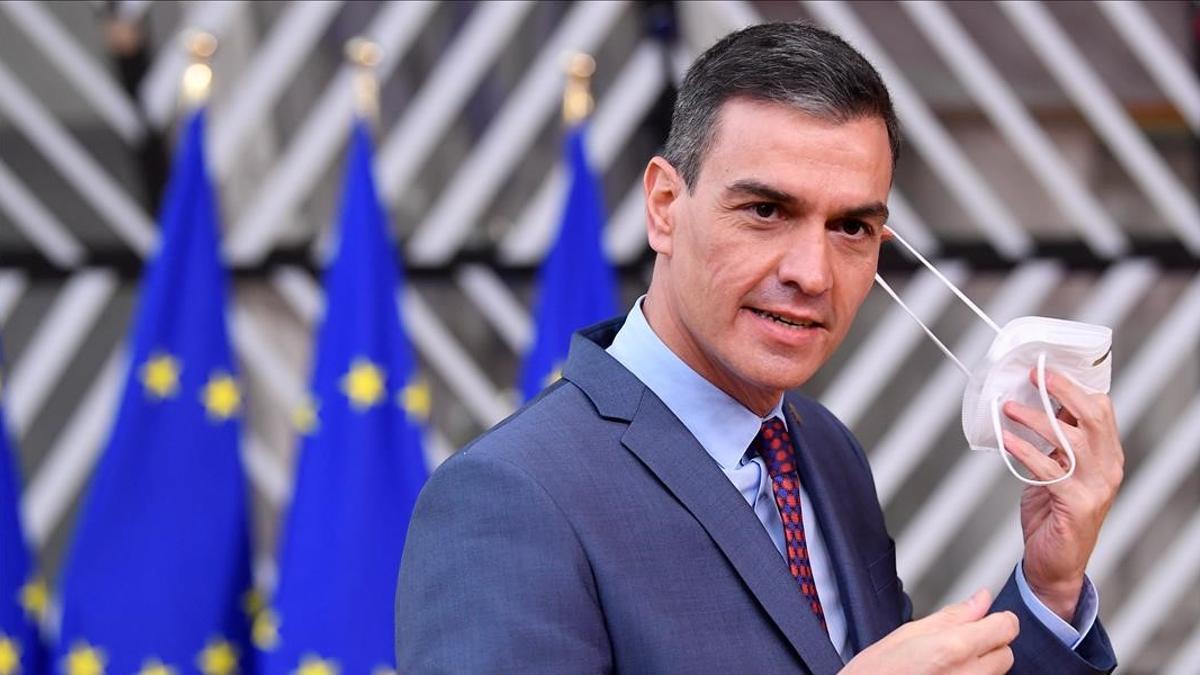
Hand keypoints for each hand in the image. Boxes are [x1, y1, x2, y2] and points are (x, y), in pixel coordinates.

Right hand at [842, 589, 1017, 673]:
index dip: (998, 619)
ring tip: (946, 663)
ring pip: (996, 674)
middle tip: (958, 643)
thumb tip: (981, 599)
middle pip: (1006, 653)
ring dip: (981, 665)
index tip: (988, 619)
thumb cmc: (875, 674)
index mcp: (954, 648)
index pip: (1006, 627)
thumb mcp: (908, 633)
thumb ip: (952, 616)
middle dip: (989, 644)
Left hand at [1001, 368, 1123, 620]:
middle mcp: (1108, 468)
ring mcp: (1096, 487)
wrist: (1054, 565)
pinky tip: (1006, 439)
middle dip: (1063, 390)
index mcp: (1106, 455)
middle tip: (1034, 375)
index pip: (1101, 409)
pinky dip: (1026, 451)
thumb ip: (1055, 443)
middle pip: (1093, 417)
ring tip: (1008, 407)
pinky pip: (1050, 470)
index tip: (1047, 366)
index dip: (1076, 385)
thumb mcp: (1057, 471)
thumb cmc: (1053, 515)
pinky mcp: (1077, 506)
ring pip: (1072, 440)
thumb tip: (1034, 405)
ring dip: (1037, 419)